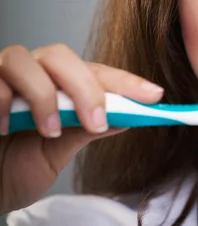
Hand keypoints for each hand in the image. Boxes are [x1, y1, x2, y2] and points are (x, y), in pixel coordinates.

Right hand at [0, 44, 163, 213]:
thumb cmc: (10, 170)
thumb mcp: (54, 154)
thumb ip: (85, 130)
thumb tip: (128, 118)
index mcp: (55, 86)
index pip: (94, 73)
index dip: (125, 82)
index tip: (155, 96)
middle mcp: (29, 74)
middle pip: (61, 56)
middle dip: (85, 87)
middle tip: (96, 121)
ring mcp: (1, 77)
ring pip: (24, 59)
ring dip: (44, 96)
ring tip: (48, 130)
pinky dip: (4, 102)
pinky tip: (4, 128)